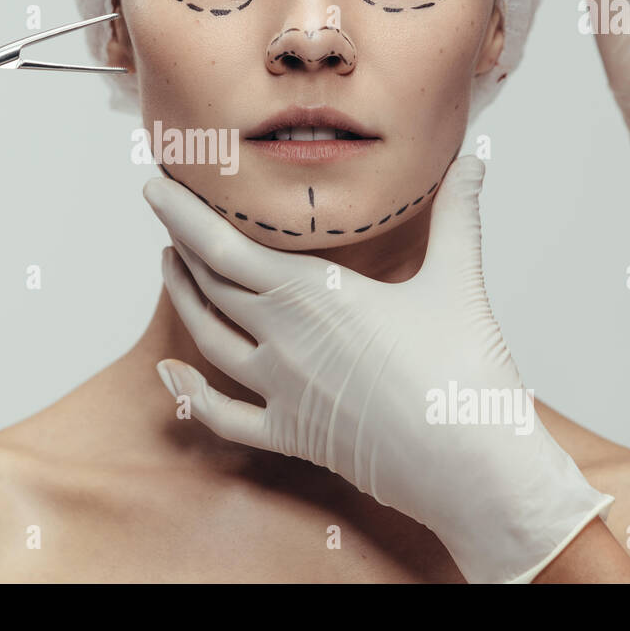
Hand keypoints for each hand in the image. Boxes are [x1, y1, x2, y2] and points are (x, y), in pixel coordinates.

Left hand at [143, 155, 612, 582]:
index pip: (223, 246)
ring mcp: (281, 391)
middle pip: (210, 284)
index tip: (154, 187)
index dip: (181, 214)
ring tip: (169, 265)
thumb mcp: (458, 281)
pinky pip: (224, 415)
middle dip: (182, 244)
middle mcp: (283, 340)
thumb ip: (457, 214)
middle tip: (166, 212)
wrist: (475, 469)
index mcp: (313, 295)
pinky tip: (170, 374)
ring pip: (209, 338)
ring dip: (183, 299)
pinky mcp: (292, 435)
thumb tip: (475, 161)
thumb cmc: (466, 372)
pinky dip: (190, 394)